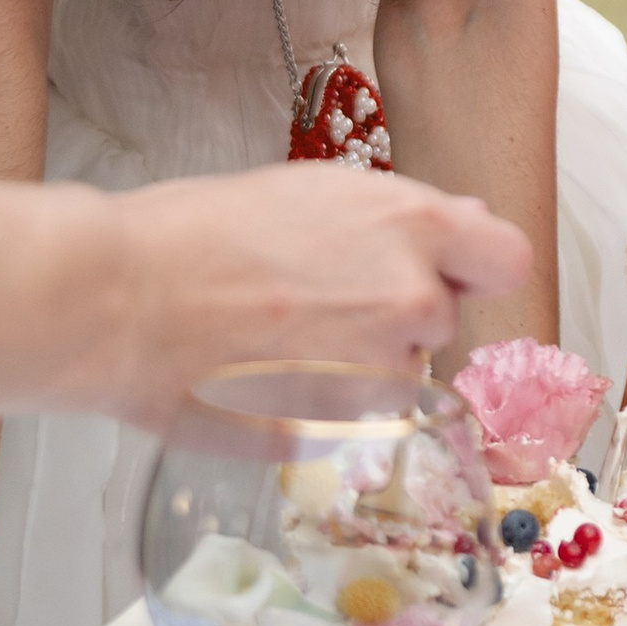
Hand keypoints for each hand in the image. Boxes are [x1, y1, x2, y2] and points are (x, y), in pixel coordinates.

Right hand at [79, 166, 527, 425]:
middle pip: (440, 319)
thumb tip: (456, 230)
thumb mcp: (308, 192)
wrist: (121, 299)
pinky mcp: (343, 433)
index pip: (505, 258)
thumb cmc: (195, 232)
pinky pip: (349, 421)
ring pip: (394, 375)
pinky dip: (318, 407)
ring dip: (356, 367)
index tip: (446, 271)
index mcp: (412, 225)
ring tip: (276, 340)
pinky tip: (259, 375)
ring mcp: (380, 374)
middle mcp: (413, 299)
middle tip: (319, 301)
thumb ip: (394, 220)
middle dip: (395, 316)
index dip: (471, 266)